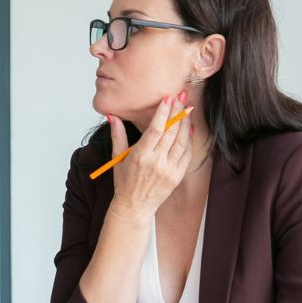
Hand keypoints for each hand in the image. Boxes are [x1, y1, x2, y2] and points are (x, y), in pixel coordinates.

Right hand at [106, 90, 192, 219]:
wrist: (134, 206)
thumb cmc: (124, 182)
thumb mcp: (117, 158)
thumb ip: (117, 135)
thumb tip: (112, 117)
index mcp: (140, 156)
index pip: (155, 129)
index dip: (163, 112)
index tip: (168, 98)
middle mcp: (156, 162)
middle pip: (170, 131)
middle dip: (177, 111)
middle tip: (182, 96)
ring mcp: (169, 169)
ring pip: (181, 141)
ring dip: (186, 123)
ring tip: (187, 108)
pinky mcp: (177, 176)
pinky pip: (186, 154)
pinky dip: (189, 139)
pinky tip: (189, 128)